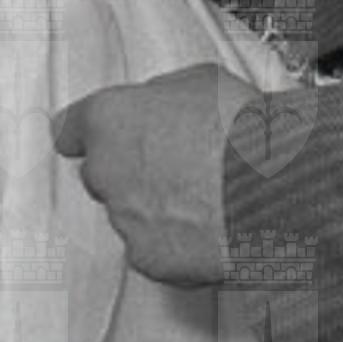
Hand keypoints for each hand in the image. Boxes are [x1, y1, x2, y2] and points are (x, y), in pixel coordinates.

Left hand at [52, 64, 251, 285]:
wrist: (273, 188)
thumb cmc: (241, 127)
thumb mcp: (200, 81)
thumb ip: (161, 97)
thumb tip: (161, 107)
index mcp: (108, 118)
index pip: (69, 129)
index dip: (88, 133)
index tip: (100, 138)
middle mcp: (104, 170)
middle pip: (102, 173)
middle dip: (131, 172)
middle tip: (178, 166)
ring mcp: (123, 219)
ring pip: (130, 214)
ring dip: (157, 208)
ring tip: (206, 198)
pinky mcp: (148, 260)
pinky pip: (154, 250)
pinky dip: (176, 245)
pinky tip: (211, 229)